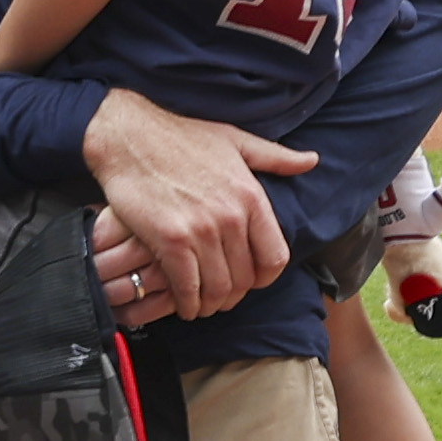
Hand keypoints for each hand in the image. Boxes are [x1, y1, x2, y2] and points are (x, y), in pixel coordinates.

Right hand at [81, 89, 312, 326]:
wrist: (129, 135)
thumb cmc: (180, 137)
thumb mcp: (235, 140)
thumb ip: (275, 157)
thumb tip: (312, 161)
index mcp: (251, 197)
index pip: (275, 258)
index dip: (264, 278)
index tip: (250, 281)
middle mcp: (231, 217)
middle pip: (245, 279)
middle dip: (233, 295)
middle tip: (219, 297)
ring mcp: (201, 230)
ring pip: (218, 289)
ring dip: (210, 304)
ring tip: (201, 304)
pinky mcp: (170, 240)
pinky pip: (187, 287)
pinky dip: (187, 303)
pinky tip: (182, 304)